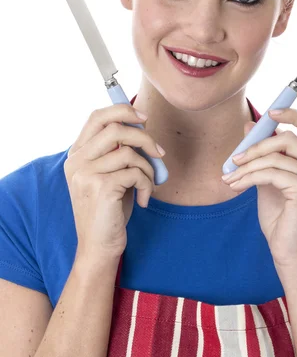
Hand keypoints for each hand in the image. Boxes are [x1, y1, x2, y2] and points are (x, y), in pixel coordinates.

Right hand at [64, 104, 164, 263]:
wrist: (98, 246)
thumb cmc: (109, 210)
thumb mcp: (110, 175)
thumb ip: (117, 151)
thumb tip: (142, 125)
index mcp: (77, 155)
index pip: (97, 117)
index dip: (123, 110)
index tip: (144, 117)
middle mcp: (77, 161)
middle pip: (116, 128)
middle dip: (145, 138)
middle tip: (159, 153)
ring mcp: (86, 174)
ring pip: (130, 153)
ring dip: (149, 169)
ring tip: (148, 185)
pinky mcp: (101, 187)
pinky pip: (136, 173)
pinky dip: (147, 185)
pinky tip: (144, 200)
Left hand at [221, 109, 296, 272]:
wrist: (290, 255)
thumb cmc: (281, 220)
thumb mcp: (268, 180)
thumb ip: (263, 155)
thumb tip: (250, 126)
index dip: (293, 113)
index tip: (269, 112)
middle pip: (287, 137)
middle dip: (255, 145)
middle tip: (234, 158)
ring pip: (275, 156)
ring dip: (246, 165)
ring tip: (230, 177)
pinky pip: (269, 172)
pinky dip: (248, 177)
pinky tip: (236, 186)